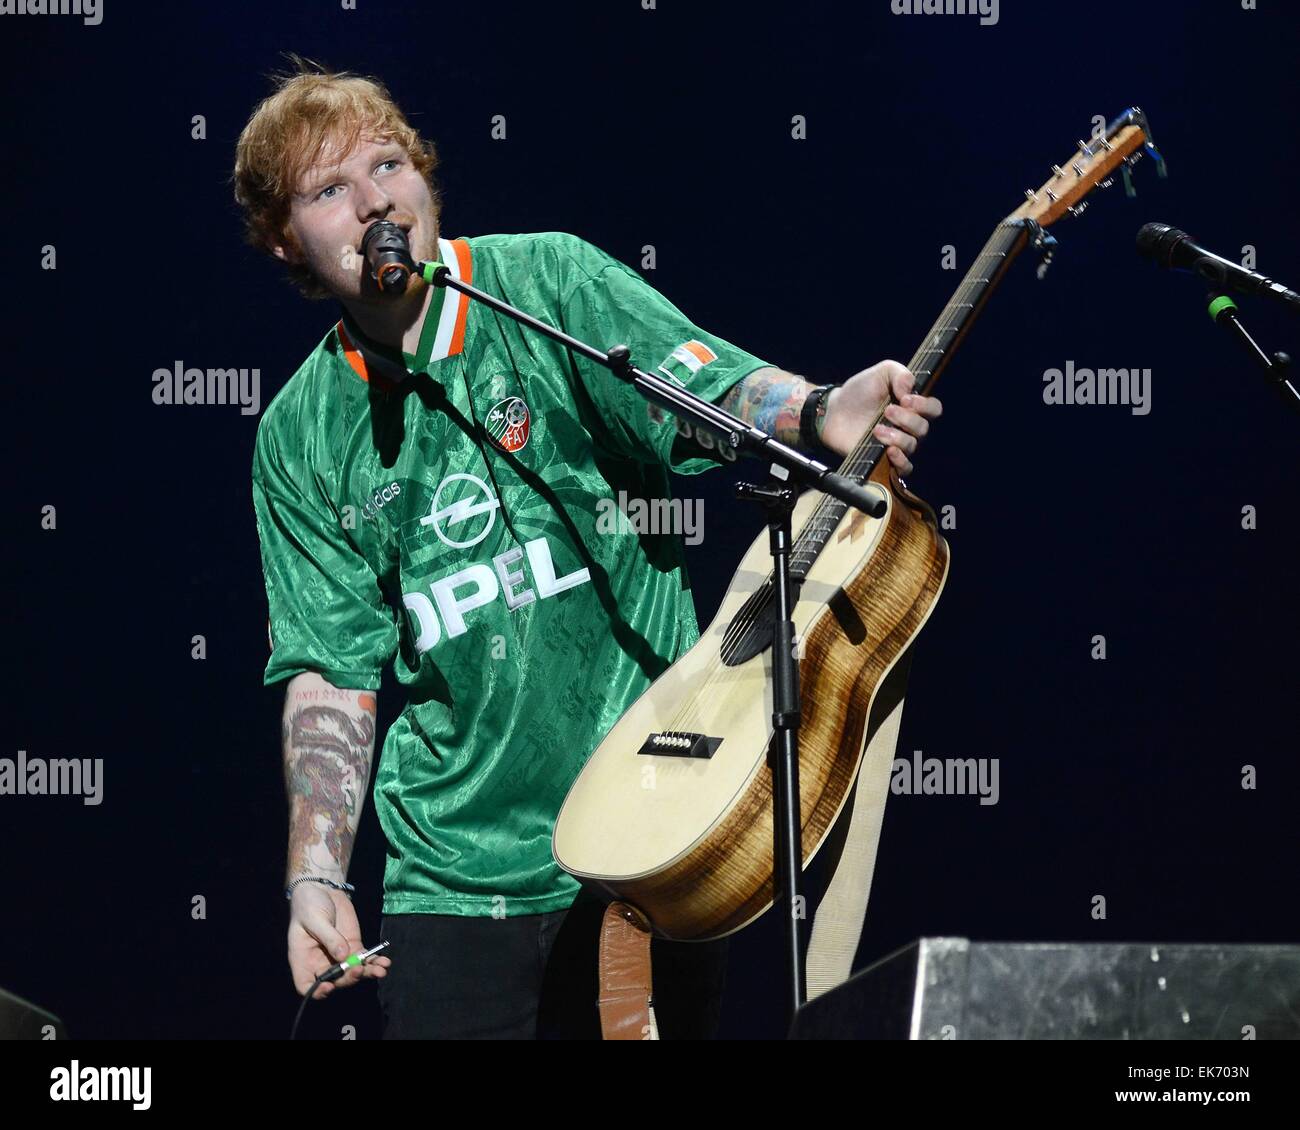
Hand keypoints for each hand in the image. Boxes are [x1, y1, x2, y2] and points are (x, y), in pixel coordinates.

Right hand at [288, 883, 391, 999]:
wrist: (323, 890)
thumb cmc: (309, 905)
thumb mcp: (314, 919)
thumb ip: (328, 937)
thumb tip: (343, 956)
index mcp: (303, 960)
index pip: (307, 985)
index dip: (317, 991)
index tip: (330, 986)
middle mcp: (321, 963)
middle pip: (335, 981)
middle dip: (348, 978)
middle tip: (358, 970)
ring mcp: (339, 956)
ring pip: (352, 972)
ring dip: (366, 973)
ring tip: (379, 970)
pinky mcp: (353, 947)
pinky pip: (364, 959)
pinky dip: (374, 962)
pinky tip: (384, 962)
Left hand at [821, 359, 942, 474]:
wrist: (834, 411)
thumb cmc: (859, 391)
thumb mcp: (881, 372)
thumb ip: (900, 373)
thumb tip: (909, 389)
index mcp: (912, 406)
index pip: (933, 409)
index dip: (925, 405)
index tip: (905, 399)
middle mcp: (908, 426)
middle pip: (923, 428)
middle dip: (906, 418)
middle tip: (887, 410)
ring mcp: (897, 444)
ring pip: (912, 446)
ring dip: (897, 437)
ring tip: (877, 429)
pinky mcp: (885, 459)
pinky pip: (904, 468)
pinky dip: (901, 461)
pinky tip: (889, 450)